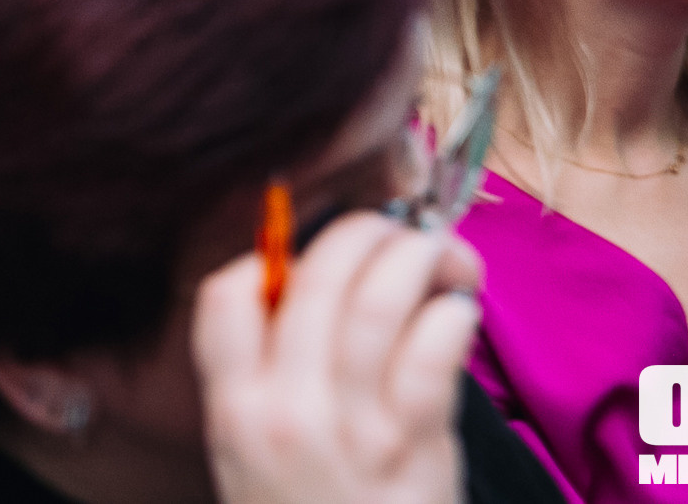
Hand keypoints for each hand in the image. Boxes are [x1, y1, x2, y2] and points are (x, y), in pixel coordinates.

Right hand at [194, 213, 483, 503]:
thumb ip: (267, 379)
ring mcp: (354, 430)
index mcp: (235, 409)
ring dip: (418, 257)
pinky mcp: (417, 450)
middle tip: (392, 228)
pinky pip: (435, 353)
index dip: (266, 253)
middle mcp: (287, 411)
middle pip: (317, 279)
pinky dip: (452, 313)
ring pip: (380, 303)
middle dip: (362, 232)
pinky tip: (461, 308)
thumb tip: (317, 286)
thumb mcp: (254, 459)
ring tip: (439, 252)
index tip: (304, 249)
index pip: (226, 294)